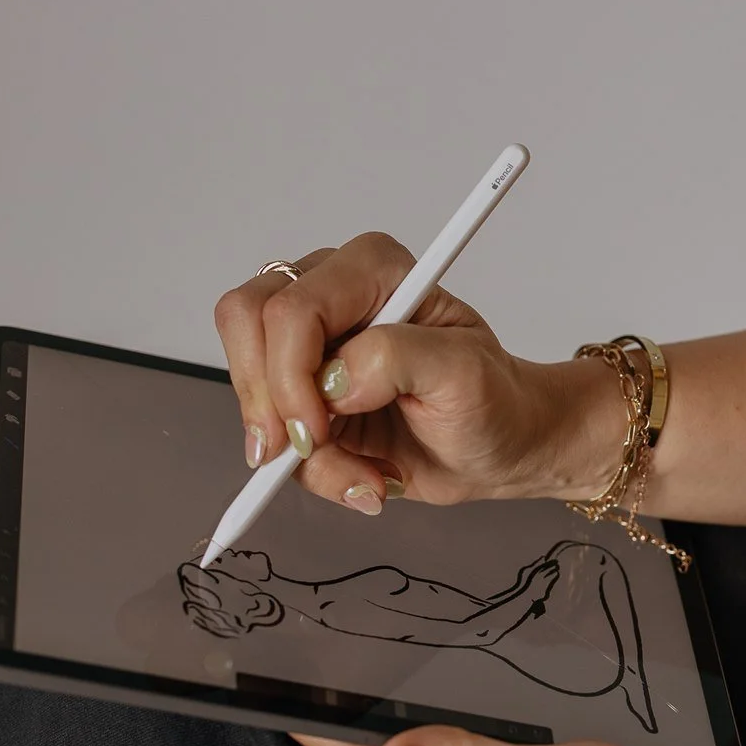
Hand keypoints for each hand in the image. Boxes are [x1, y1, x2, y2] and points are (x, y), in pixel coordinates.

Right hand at [213, 232, 620, 514]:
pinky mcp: (300, 390)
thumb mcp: (464, 373)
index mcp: (373, 270)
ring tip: (363, 473)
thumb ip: (397, 358)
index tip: (316, 429)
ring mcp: (309, 343)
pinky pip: (266, 430)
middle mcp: (333, 295)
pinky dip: (306, 469)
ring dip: (297, 451)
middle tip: (313, 450)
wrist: (499, 445)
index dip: (289, 373)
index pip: (293, 306)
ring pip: (248, 384)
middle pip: (246, 325)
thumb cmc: (493, 400)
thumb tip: (332, 379)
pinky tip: (359, 475)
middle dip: (271, 404)